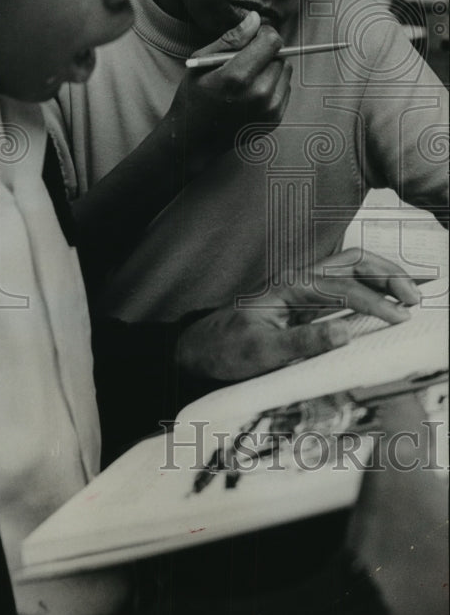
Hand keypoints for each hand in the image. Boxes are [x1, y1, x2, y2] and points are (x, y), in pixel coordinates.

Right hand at [163, 10, 291, 173]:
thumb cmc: (194, 96)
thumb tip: (256, 20)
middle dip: (266, 53)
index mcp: (237, 77)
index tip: (252, 39)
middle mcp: (258, 94)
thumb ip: (231, 39)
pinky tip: (252, 93)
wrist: (194, 139)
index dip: (263, 34)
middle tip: (246, 61)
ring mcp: (269, 110)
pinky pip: (284, 90)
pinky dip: (273, 86)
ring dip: (271, 69)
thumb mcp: (201, 62)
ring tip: (248, 78)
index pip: (272, 41)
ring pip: (285, 72)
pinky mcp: (274, 120)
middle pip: (281, 56)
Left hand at [178, 249, 420, 381]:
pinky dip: (369, 287)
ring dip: (382, 276)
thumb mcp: (262, 353)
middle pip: (353, 262)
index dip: (374, 303)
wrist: (199, 348)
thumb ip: (304, 343)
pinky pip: (344, 284)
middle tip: (415, 297)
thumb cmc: (226, 349)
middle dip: (388, 274)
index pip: (342, 289)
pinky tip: (384, 300)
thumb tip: (346, 335)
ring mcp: (302, 287)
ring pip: (350, 268)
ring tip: (409, 295)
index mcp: (289, 287)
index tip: (398, 318)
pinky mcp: (304, 300)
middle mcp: (299, 279)